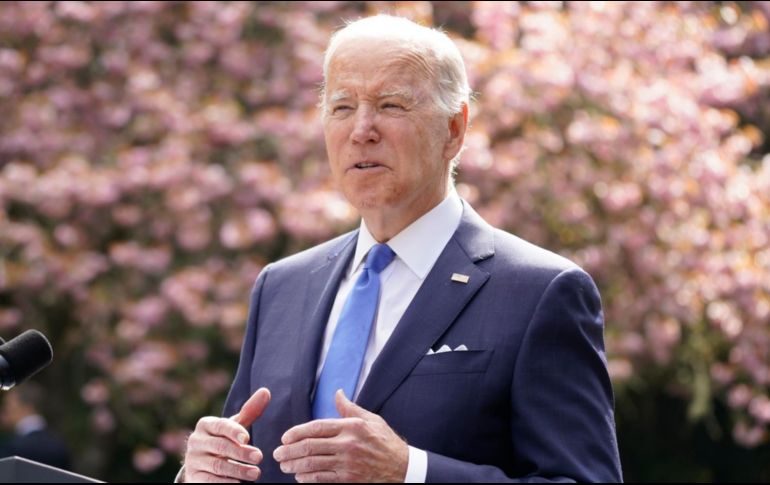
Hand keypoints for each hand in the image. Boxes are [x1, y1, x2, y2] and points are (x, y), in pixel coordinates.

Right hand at [183, 388, 270, 482]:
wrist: (201, 463)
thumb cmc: (223, 439)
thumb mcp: (235, 426)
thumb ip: (250, 410)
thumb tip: (266, 391)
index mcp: (206, 425)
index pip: (220, 426)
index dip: (234, 431)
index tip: (247, 438)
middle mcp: (196, 441)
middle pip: (220, 447)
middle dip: (241, 453)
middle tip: (259, 457)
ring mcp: (193, 460)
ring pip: (217, 465)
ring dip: (238, 470)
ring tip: (256, 474)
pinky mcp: (193, 477)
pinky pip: (209, 481)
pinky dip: (225, 483)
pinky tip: (239, 484)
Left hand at [273, 390, 407, 482]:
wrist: (403, 468)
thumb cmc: (385, 442)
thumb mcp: (371, 420)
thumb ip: (350, 408)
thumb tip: (337, 393)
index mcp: (351, 426)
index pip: (317, 427)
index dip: (297, 432)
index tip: (285, 438)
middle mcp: (348, 444)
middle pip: (310, 446)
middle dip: (289, 451)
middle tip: (278, 454)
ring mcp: (348, 463)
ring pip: (312, 464)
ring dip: (294, 466)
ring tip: (285, 466)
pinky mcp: (349, 479)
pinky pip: (322, 479)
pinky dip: (308, 479)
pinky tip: (300, 478)